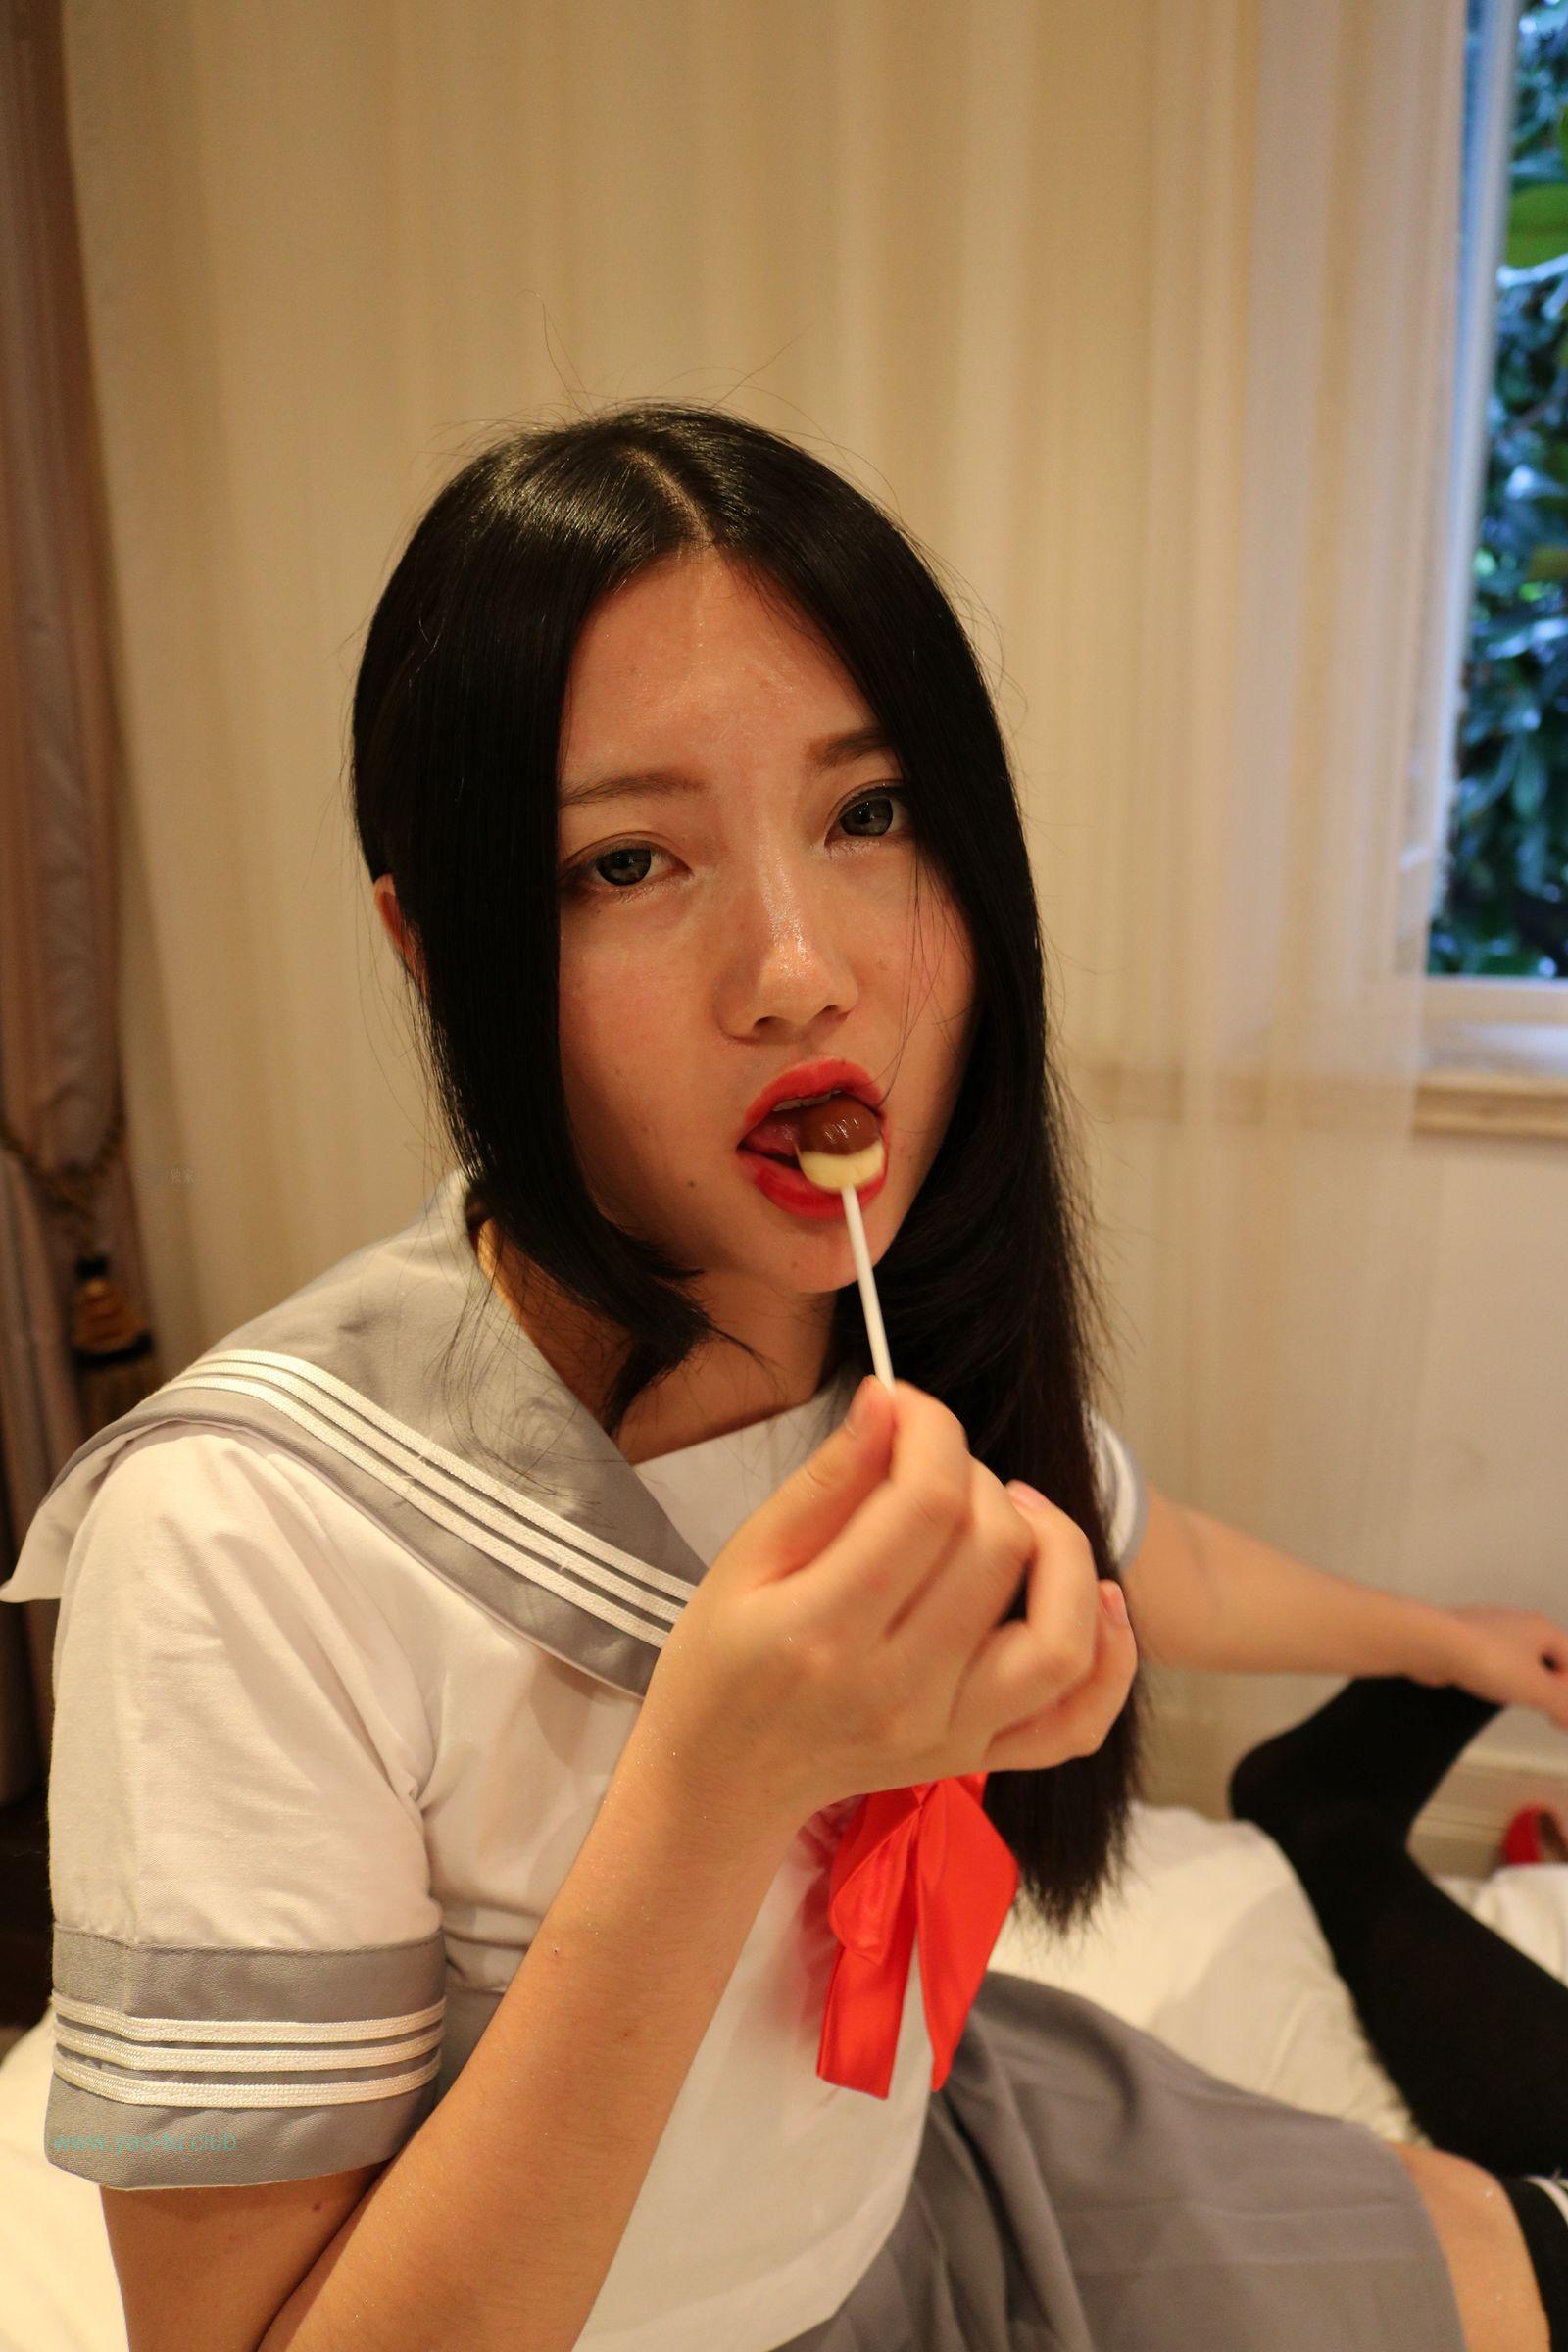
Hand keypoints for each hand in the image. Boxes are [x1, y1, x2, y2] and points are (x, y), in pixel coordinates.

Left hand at [1410, 1603, 1567, 1731]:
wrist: (1432, 1643)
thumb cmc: (1491, 1662)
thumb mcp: (1537, 1689)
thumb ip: (1563, 1705)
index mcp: (1541, 1628)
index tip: (1561, 1717)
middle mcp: (1517, 1622)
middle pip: (1545, 1658)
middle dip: (1547, 1686)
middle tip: (1543, 1710)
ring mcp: (1486, 1627)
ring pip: (1515, 1658)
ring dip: (1520, 1681)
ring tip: (1513, 1700)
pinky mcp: (1461, 1639)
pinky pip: (1488, 1660)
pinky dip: (1493, 1676)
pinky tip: (1484, 1689)